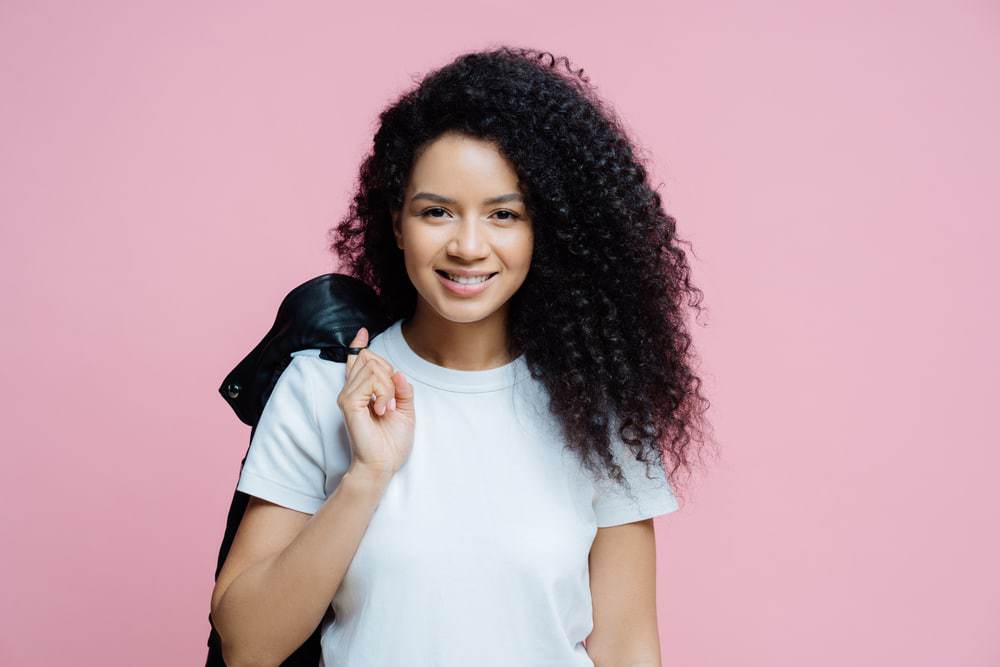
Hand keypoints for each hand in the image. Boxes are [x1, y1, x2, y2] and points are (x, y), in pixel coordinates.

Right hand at [336, 327, 414, 478]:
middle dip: (389, 374)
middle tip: (392, 401)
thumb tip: (396, 371)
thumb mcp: (406, 410)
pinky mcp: (348, 403)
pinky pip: (370, 380)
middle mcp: (351, 390)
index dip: (359, 345)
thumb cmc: (392, 442)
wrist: (383, 464)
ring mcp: (347, 396)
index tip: (362, 332)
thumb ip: (402, 388)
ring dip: (388, 387)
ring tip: (388, 408)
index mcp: (363, 391)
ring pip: (373, 366)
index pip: (357, 361)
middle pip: (371, 358)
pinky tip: (382, 409)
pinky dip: (383, 392)